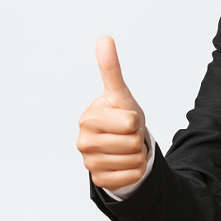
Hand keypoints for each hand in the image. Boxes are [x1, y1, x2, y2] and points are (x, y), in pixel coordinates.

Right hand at [78, 35, 149, 189]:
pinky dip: (135, 170)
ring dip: (137, 154)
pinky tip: (124, 162)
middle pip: (132, 143)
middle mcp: (83, 142)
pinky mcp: (98, 181)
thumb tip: (104, 38)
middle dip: (137, 138)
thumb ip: (111, 69)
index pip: (130, 122)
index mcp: (88, 119)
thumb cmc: (119, 116)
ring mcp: (89, 163)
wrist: (119, 144)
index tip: (125, 119)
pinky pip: (131, 176)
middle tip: (127, 135)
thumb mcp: (120, 94)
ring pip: (133, 160)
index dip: (135, 121)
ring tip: (125, 147)